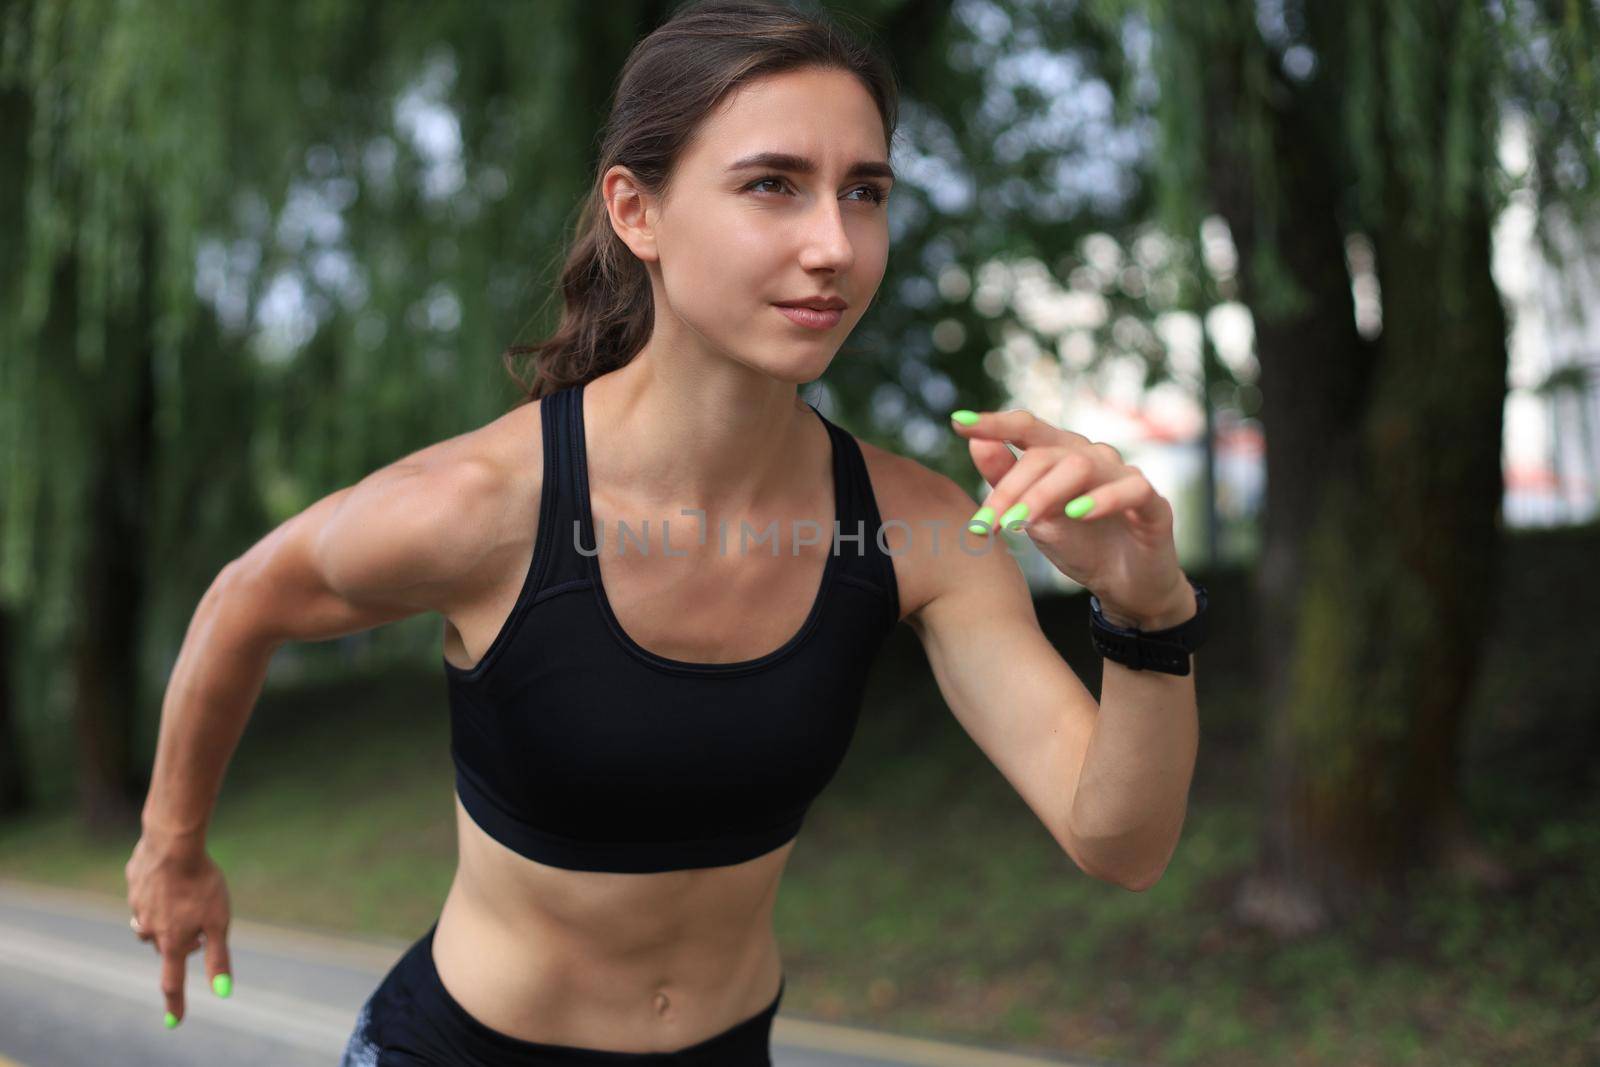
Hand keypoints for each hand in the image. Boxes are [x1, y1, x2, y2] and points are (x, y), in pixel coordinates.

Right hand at [125, 830, 233, 1027]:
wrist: (173, 842)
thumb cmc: (201, 882)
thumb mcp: (219, 921)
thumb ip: (218, 957)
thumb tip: (223, 992)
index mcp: (172, 941)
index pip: (172, 982)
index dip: (175, 1004)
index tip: (174, 1022)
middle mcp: (149, 929)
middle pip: (165, 947)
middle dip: (181, 944)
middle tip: (201, 928)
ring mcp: (136, 906)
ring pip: (152, 922)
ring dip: (167, 920)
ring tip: (185, 899)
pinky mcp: (133, 883)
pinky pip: (146, 894)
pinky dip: (158, 893)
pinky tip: (171, 875)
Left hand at [949, 407, 1189, 626]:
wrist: (1126, 586)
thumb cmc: (1079, 543)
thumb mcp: (1034, 518)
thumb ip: (1007, 482)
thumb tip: (975, 443)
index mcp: (1062, 454)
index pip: (1027, 428)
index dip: (994, 423)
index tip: (958, 422)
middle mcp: (1093, 456)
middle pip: (1046, 454)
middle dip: (1009, 488)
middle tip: (984, 525)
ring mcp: (1124, 475)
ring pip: (1080, 467)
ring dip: (1043, 494)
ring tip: (1018, 523)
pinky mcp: (1153, 503)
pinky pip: (1130, 489)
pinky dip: (1102, 500)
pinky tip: (1077, 513)